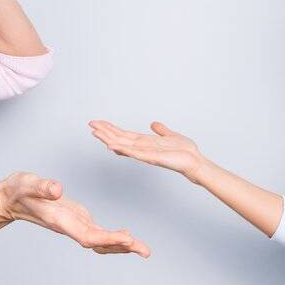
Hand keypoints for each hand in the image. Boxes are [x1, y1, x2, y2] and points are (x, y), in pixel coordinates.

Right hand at [0, 172, 150, 257]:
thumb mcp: (28, 184)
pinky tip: (127, 237)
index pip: (88, 235)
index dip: (108, 239)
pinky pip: (98, 233)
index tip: (127, 240)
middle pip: (99, 243)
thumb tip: (57, 189)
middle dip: (122, 247)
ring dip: (121, 246)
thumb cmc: (19, 190)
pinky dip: (113, 237)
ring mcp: (74, 225)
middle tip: (145, 251)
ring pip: (101, 241)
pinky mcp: (77, 220)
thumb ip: (42, 187)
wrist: (10, 199)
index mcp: (61, 221)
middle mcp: (70, 227)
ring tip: (142, 249)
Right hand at [88, 120, 206, 182]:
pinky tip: (112, 146)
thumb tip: (154, 124)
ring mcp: (145, 154)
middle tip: (90, 124)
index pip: (124, 135)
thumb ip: (161, 130)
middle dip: (105, 132)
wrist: (194, 161)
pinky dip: (123, 149)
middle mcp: (142, 148)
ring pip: (122, 146)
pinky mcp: (152, 158)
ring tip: (95, 132)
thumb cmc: (184, 152)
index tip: (99, 123)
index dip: (111, 129)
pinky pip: (134, 153)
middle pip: (119, 139)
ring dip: (108, 139)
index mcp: (145, 143)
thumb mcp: (170, 136)